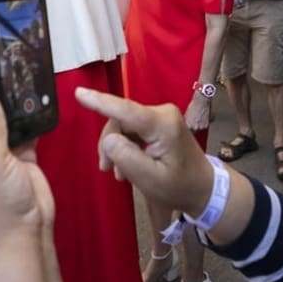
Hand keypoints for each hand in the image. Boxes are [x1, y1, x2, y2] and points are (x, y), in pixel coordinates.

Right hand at [79, 87, 213, 215]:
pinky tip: (126, 166)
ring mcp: (162, 115)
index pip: (125, 110)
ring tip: (119, 173)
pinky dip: (125, 146)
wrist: (203, 189)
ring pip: (123, 125)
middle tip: (107, 169)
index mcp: (163, 125)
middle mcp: (162, 113)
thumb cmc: (179, 187)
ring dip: (117, 148)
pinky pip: (132, 128)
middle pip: (120, 120)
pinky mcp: (159, 121)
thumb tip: (109, 139)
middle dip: (110, 144)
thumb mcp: (150, 180)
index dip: (99, 101)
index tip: (78, 92)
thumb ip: (127, 158)